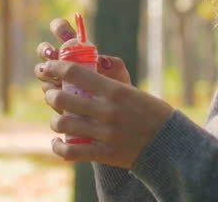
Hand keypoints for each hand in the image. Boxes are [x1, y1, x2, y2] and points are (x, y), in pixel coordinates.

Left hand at [34, 59, 173, 168]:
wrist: (171, 144)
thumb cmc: (154, 114)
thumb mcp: (134, 91)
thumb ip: (112, 80)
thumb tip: (96, 62)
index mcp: (115, 91)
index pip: (76, 73)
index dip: (55, 68)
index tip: (46, 67)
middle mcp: (107, 111)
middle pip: (63, 98)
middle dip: (51, 95)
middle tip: (51, 94)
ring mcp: (105, 134)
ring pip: (63, 125)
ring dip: (55, 122)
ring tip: (58, 122)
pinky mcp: (105, 154)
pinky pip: (71, 152)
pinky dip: (58, 148)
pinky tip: (58, 143)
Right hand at [36, 18, 130, 103]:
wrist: (113, 111)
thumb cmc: (115, 86)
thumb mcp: (119, 74)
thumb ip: (113, 65)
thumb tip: (102, 61)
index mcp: (76, 49)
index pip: (62, 31)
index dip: (59, 27)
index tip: (63, 31)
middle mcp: (62, 61)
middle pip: (44, 49)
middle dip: (45, 50)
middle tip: (52, 54)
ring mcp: (55, 78)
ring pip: (41, 70)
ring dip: (46, 72)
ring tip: (57, 80)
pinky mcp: (54, 96)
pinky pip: (47, 92)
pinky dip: (53, 93)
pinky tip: (63, 96)